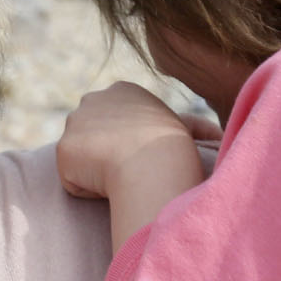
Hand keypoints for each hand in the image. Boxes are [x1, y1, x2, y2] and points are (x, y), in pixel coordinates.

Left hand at [54, 82, 206, 201]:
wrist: (151, 162)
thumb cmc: (175, 148)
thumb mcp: (187, 129)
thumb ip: (191, 126)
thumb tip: (217, 134)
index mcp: (123, 91)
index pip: (116, 124)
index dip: (128, 146)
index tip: (142, 156)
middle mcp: (93, 99)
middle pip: (94, 139)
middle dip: (106, 155)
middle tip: (129, 169)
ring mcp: (75, 122)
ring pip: (83, 160)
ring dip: (98, 173)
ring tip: (121, 175)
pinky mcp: (63, 148)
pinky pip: (73, 181)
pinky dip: (88, 189)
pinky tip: (107, 182)